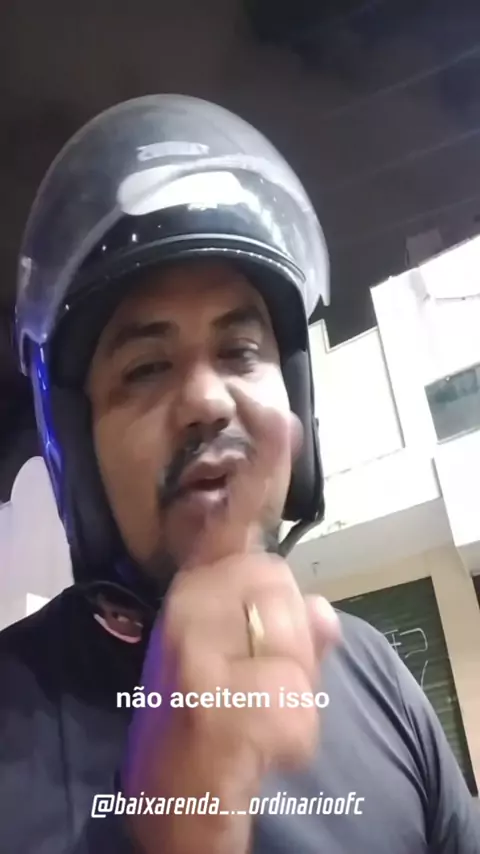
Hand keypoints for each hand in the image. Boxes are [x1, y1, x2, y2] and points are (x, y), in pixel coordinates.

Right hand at [122, 396, 339, 853]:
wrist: (179, 792)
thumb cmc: (214, 716)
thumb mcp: (254, 663)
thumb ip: (292, 629)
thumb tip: (324, 610)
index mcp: (202, 590)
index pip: (236, 516)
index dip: (260, 463)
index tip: (274, 409)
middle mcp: (190, 603)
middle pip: (278, 579)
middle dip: (289, 633)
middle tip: (258, 676)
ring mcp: (193, 645)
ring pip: (290, 633)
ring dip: (292, 685)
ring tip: (253, 709)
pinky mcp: (204, 692)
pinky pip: (291, 701)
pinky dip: (292, 732)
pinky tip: (259, 742)